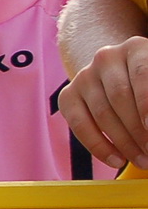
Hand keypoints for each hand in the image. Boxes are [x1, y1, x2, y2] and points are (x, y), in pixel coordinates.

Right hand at [61, 35, 147, 170]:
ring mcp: (84, 76)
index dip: (146, 103)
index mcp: (135, 48)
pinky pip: (79, 124)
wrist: (121, 73)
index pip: (142, 74)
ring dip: (124, 144)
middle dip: (139, 131)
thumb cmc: (146, 84)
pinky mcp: (68, 95)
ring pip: (102, 114)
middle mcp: (106, 58)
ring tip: (141, 160)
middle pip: (120, 97)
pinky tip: (117, 159)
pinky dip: (99, 147)